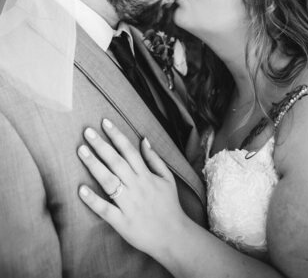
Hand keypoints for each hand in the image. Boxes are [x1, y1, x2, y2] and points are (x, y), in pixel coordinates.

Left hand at [77, 119, 186, 257]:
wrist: (174, 237)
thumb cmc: (170, 206)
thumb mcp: (167, 179)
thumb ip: (154, 159)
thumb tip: (144, 139)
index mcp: (146, 176)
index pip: (129, 150)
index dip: (116, 135)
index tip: (104, 122)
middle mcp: (137, 187)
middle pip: (116, 162)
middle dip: (101, 145)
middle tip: (86, 131)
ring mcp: (129, 204)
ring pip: (109, 181)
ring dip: (94, 165)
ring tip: (81, 151)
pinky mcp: (122, 222)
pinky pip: (106, 210)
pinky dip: (93, 200)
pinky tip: (81, 190)